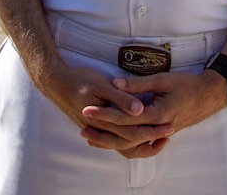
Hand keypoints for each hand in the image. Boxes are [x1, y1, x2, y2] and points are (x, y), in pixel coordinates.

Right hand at [35, 63, 172, 150]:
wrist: (56, 83)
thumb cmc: (79, 80)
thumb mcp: (101, 84)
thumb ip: (121, 98)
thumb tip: (140, 110)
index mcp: (103, 120)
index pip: (133, 131)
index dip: (153, 130)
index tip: (169, 126)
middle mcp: (100, 130)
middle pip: (130, 142)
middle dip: (151, 139)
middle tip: (169, 133)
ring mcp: (97, 131)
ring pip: (122, 147)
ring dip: (141, 145)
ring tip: (158, 140)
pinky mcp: (95, 129)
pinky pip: (114, 143)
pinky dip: (128, 143)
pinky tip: (138, 139)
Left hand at [79, 69, 226, 158]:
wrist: (208, 96)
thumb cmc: (187, 85)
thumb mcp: (163, 80)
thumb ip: (139, 84)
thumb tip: (116, 83)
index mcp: (156, 115)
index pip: (124, 118)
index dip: (104, 114)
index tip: (87, 109)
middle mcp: (156, 128)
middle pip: (124, 136)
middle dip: (102, 132)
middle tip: (82, 126)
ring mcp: (158, 133)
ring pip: (130, 143)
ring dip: (110, 140)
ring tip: (91, 136)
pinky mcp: (159, 132)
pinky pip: (139, 142)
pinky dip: (124, 141)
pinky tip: (112, 138)